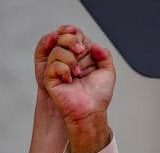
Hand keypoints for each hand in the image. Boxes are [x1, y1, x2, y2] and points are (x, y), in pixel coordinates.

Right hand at [41, 26, 114, 152]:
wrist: (91, 111)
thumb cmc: (99, 96)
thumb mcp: (108, 71)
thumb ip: (104, 54)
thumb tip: (93, 45)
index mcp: (80, 57)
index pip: (72, 36)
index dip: (75, 34)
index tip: (83, 42)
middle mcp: (67, 61)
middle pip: (61, 38)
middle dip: (72, 41)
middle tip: (81, 51)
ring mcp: (58, 70)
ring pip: (56, 50)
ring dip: (70, 59)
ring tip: (78, 73)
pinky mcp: (51, 79)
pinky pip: (53, 65)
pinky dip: (63, 69)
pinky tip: (70, 79)